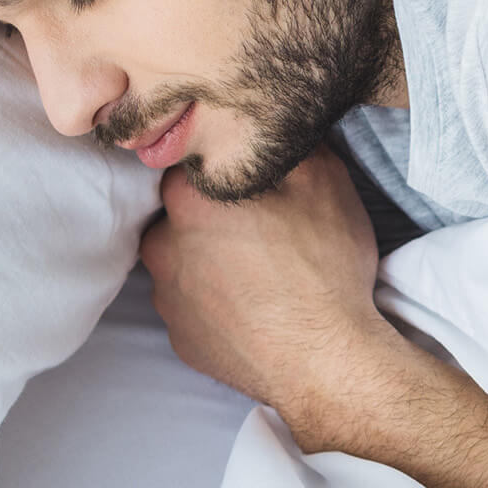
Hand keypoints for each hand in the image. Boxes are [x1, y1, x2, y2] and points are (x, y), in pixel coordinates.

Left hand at [140, 145, 426, 451]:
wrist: (325, 361)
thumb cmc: (323, 268)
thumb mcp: (325, 181)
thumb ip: (288, 143)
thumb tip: (273, 127)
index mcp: (189, 199)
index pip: (191, 163)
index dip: (222, 168)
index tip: (251, 183)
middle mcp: (163, 245)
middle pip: (181, 214)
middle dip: (214, 216)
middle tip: (262, 228)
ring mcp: (167, 298)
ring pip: (182, 261)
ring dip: (210, 260)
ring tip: (259, 271)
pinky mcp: (181, 339)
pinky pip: (192, 307)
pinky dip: (215, 303)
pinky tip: (252, 306)